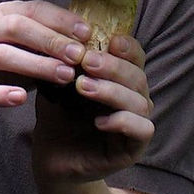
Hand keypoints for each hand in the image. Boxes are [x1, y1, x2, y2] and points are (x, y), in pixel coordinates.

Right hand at [0, 0, 90, 125]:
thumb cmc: (9, 64)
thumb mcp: (30, 47)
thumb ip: (52, 42)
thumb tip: (88, 42)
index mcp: (3, 14)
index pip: (33, 9)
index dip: (60, 19)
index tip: (86, 33)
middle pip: (18, 28)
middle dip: (51, 41)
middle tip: (78, 55)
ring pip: (4, 55)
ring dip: (36, 65)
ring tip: (63, 76)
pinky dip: (1, 94)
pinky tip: (21, 99)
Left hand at [31, 34, 153, 183]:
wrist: (51, 157)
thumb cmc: (59, 115)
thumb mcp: (60, 83)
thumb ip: (69, 62)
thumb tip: (67, 36)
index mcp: (121, 79)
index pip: (135, 56)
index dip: (128, 47)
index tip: (109, 40)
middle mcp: (134, 99)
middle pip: (137, 76)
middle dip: (112, 66)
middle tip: (86, 61)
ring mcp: (136, 124)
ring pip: (139, 102)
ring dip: (111, 91)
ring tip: (82, 87)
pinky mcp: (134, 149)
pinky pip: (142, 130)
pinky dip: (123, 122)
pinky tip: (98, 121)